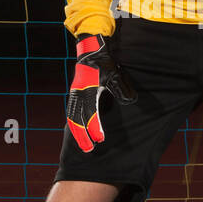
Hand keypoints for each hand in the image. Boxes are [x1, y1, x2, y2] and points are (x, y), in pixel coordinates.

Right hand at [66, 33, 137, 152]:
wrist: (91, 51)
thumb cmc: (103, 63)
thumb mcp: (114, 73)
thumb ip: (121, 87)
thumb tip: (130, 101)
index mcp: (86, 90)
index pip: (90, 113)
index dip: (94, 127)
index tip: (100, 139)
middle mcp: (77, 94)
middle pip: (76, 120)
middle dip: (83, 136)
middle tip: (90, 149)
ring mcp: (74, 95)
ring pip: (72, 118)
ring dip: (78, 133)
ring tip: (84, 146)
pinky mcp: (74, 95)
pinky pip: (71, 113)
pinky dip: (74, 125)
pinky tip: (79, 133)